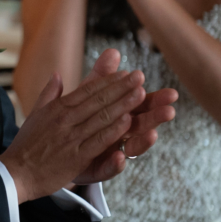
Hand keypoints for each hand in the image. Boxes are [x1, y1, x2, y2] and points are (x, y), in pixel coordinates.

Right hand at [0, 50, 146, 203]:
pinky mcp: (76, 156)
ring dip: (123, 104)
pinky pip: (98, 140)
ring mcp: (71, 137)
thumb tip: (57, 74)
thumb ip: (49, 94)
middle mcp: (65, 119)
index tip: (126, 73)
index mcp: (57, 108)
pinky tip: (127, 121)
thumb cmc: (26, 143)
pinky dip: (113, 130)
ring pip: (102, 118)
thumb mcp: (36, 114)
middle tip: (140, 76)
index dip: (108, 81)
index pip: (88, 90)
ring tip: (141, 93)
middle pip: (98, 100)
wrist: (16, 171)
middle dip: (121, 87)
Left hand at [68, 49, 177, 184]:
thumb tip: (113, 51)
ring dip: (143, 142)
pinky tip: (120, 157)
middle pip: (140, 125)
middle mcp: (118, 135)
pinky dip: (114, 164)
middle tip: (170, 109)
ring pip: (130, 148)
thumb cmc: (73, 120)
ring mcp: (109, 153)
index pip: (139, 105)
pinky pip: (107, 168)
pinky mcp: (95, 169)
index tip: (172, 93)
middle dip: (155, 117)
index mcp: (118, 116)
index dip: (155, 100)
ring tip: (153, 134)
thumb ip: (100, 76)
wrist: (48, 151)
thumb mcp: (85, 95)